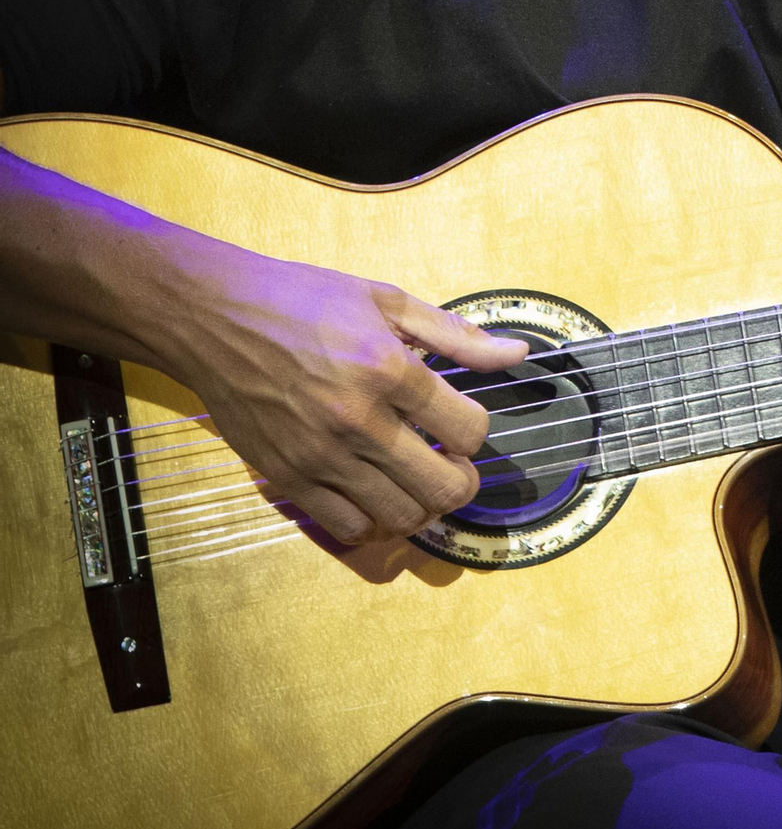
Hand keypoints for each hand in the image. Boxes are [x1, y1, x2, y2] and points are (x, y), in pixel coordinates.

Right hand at [154, 241, 524, 547]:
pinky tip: (372, 490)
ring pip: (400, 517)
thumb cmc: (303, 300)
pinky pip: (349, 528)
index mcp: (388, 368)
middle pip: (443, 487)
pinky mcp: (288, 478)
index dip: (476, 430)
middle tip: (451, 464)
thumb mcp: (386, 300)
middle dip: (462, 480)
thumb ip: (456, 335)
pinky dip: (372, 520)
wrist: (216, 318)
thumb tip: (518, 354)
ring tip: (414, 479)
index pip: (468, 430)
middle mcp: (358, 419)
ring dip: (420, 505)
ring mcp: (321, 455)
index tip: (461, 421)